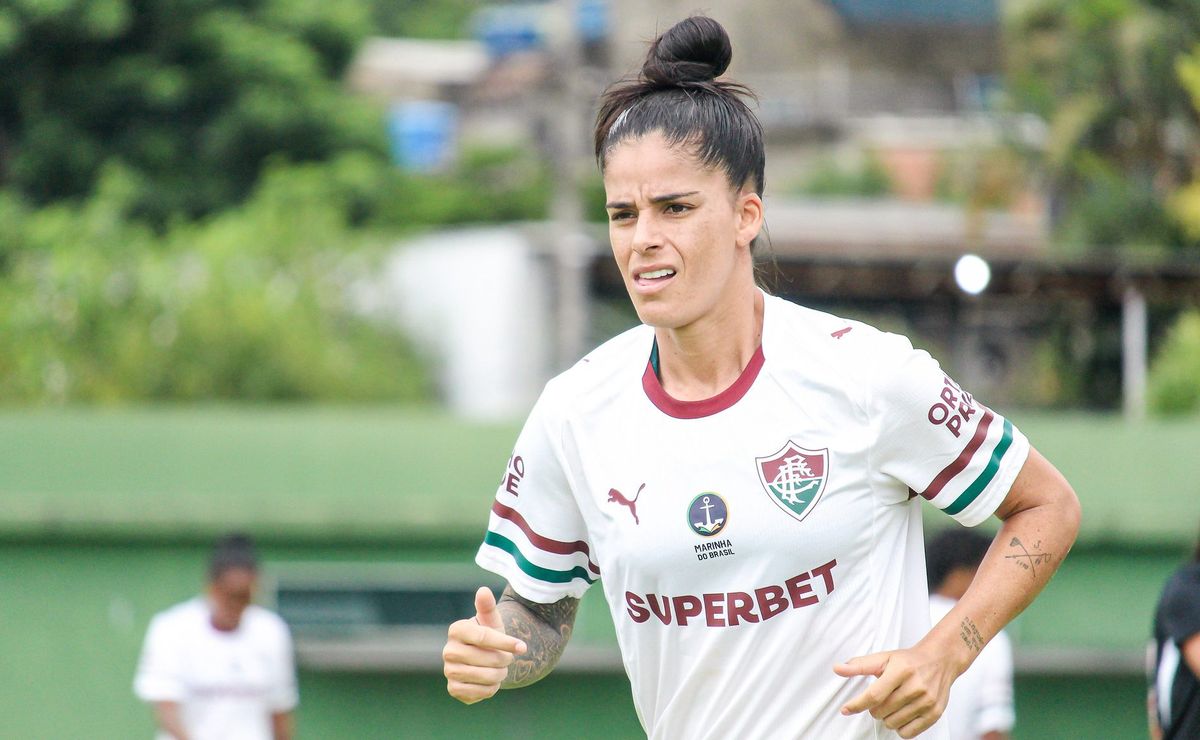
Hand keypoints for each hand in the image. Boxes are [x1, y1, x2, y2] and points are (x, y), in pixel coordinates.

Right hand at [444, 586, 527, 703]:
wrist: (483, 658)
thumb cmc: (489, 634)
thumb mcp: (491, 620)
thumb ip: (487, 606)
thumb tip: (483, 590)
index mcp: (457, 630)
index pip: (483, 637)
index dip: (505, 642)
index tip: (522, 647)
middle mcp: (449, 651)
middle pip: (487, 659)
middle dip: (504, 660)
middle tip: (507, 658)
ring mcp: (449, 671)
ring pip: (485, 676)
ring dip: (500, 674)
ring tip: (501, 668)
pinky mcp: (454, 689)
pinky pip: (481, 692)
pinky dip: (492, 688)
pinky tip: (491, 680)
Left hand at [834, 644, 957, 738]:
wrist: (940, 660)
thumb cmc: (910, 661)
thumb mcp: (884, 657)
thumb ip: (860, 665)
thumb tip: (838, 669)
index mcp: (901, 670)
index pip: (874, 695)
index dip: (857, 704)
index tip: (846, 709)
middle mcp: (915, 686)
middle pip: (882, 711)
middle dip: (875, 708)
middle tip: (882, 698)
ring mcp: (926, 701)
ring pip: (893, 723)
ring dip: (887, 717)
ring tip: (894, 704)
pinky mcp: (934, 713)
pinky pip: (908, 733)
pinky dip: (900, 727)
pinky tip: (902, 714)